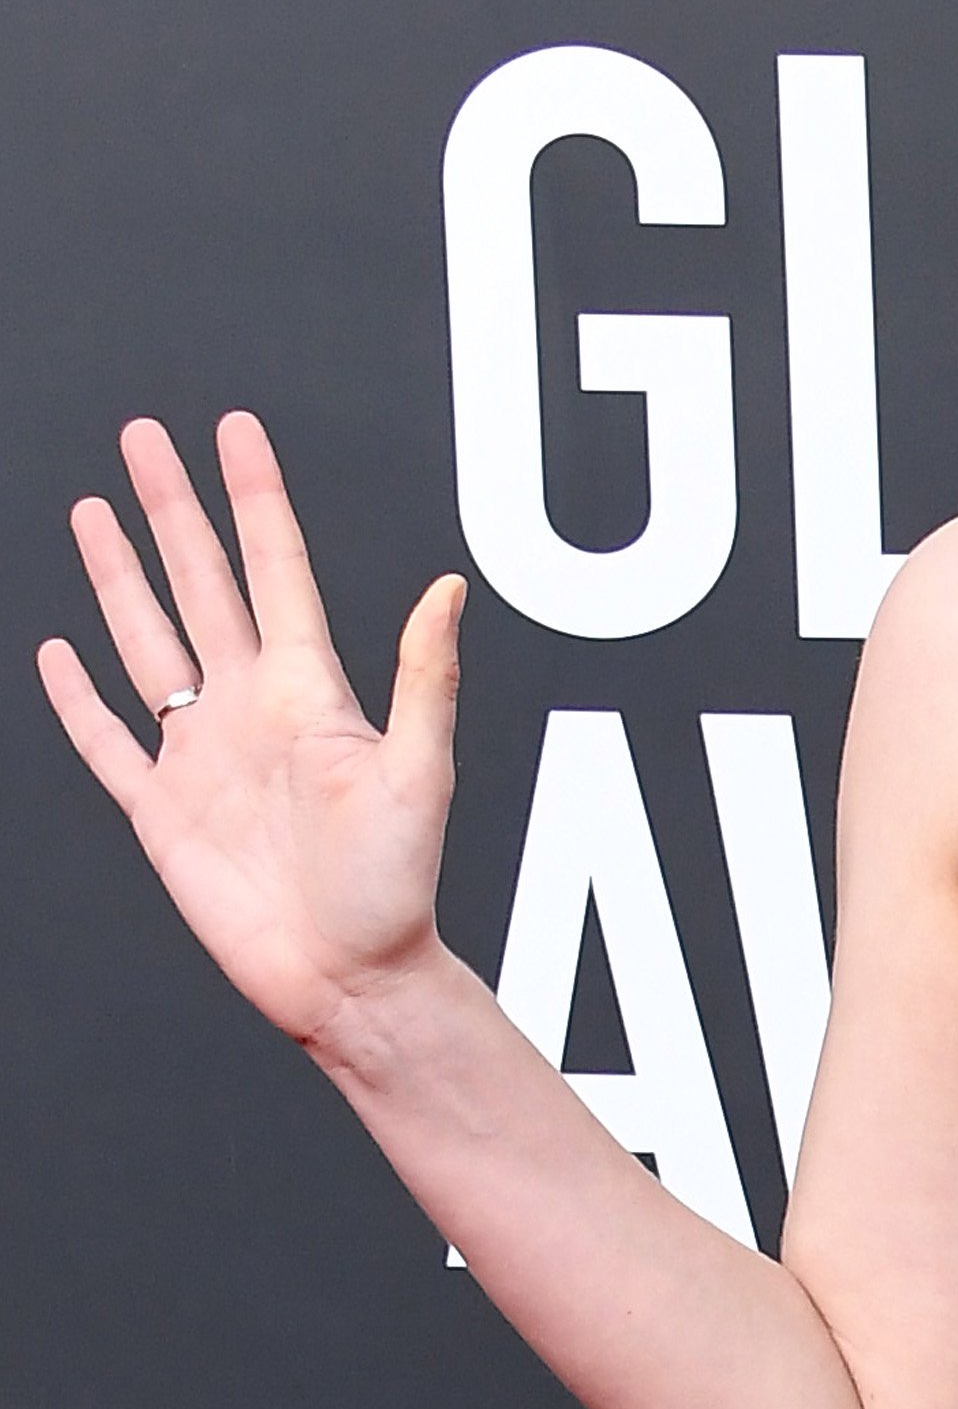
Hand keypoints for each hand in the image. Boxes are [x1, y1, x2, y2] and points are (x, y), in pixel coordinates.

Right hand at [36, 414, 467, 1049]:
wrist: (349, 977)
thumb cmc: (395, 889)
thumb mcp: (419, 775)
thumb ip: (424, 680)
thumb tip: (448, 588)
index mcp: (309, 693)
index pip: (274, 570)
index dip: (252, 499)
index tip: (233, 431)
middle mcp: (250, 711)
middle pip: (199, 583)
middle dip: (171, 510)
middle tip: (143, 436)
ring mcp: (202, 755)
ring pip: (146, 640)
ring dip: (120, 576)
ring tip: (96, 509)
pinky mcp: (162, 810)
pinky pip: (109, 739)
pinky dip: (79, 697)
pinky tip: (59, 650)